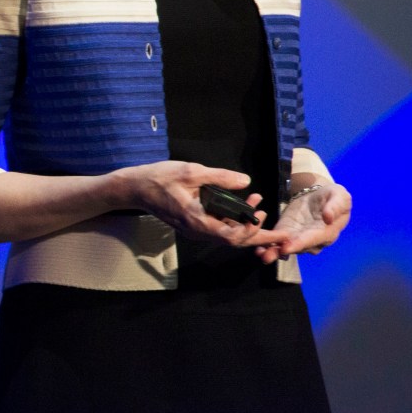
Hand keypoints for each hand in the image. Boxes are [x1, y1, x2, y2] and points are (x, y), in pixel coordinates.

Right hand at [122, 161, 287, 248]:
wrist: (134, 188)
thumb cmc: (158, 178)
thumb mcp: (190, 172)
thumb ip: (219, 176)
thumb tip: (245, 181)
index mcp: (197, 221)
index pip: (232, 236)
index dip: (254, 232)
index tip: (268, 219)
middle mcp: (197, 231)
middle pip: (233, 241)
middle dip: (257, 235)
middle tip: (277, 227)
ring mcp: (194, 230)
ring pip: (227, 236)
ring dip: (246, 226)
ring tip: (259, 205)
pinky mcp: (192, 224)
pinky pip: (218, 229)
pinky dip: (233, 221)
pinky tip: (240, 206)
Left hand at [255, 181, 351, 263]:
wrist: (320, 196)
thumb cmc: (333, 196)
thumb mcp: (340, 196)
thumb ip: (335, 206)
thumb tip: (329, 217)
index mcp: (327, 232)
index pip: (313, 240)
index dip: (300, 244)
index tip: (287, 247)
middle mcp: (312, 240)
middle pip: (297, 248)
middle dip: (282, 252)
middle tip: (268, 255)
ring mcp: (298, 238)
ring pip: (285, 248)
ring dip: (272, 252)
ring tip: (260, 254)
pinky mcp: (286, 233)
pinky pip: (277, 242)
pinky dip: (267, 246)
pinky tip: (257, 249)